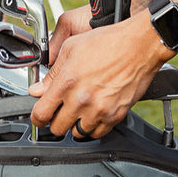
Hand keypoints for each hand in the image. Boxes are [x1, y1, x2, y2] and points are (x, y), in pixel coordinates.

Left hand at [30, 13, 173, 139]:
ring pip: (77, 133)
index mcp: (67, 82)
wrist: (139, 46)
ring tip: (80, 111)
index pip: (41, 114)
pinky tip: (93, 114)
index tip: (39, 118)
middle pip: (57, 128)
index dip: (37, 118)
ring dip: (75, 125)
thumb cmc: (108, 43)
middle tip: (61, 112)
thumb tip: (38, 90)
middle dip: (56, 121)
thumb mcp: (72, 49)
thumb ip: (53, 74)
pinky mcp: (114, 116)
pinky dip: (92, 127)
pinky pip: (97, 133)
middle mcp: (81, 100)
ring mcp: (99, 111)